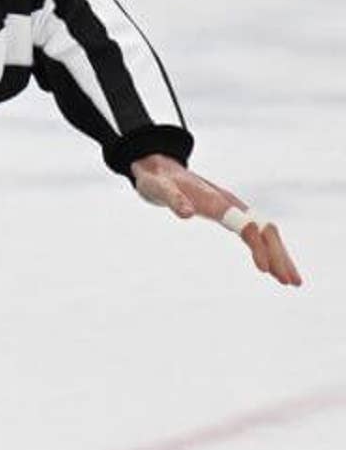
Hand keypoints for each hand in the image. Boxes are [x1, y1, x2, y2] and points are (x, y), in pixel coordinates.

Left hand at [130, 155, 300, 285]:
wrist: (158, 167)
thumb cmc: (157, 180)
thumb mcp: (158, 188)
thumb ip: (172, 199)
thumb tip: (187, 213)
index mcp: (216, 200)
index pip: (246, 226)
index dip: (257, 248)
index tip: (263, 270)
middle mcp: (230, 203)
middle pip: (265, 230)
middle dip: (279, 256)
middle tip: (292, 282)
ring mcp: (233, 208)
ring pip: (265, 232)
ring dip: (280, 255)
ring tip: (290, 281)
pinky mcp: (229, 213)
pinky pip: (256, 232)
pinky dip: (268, 250)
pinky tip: (271, 267)